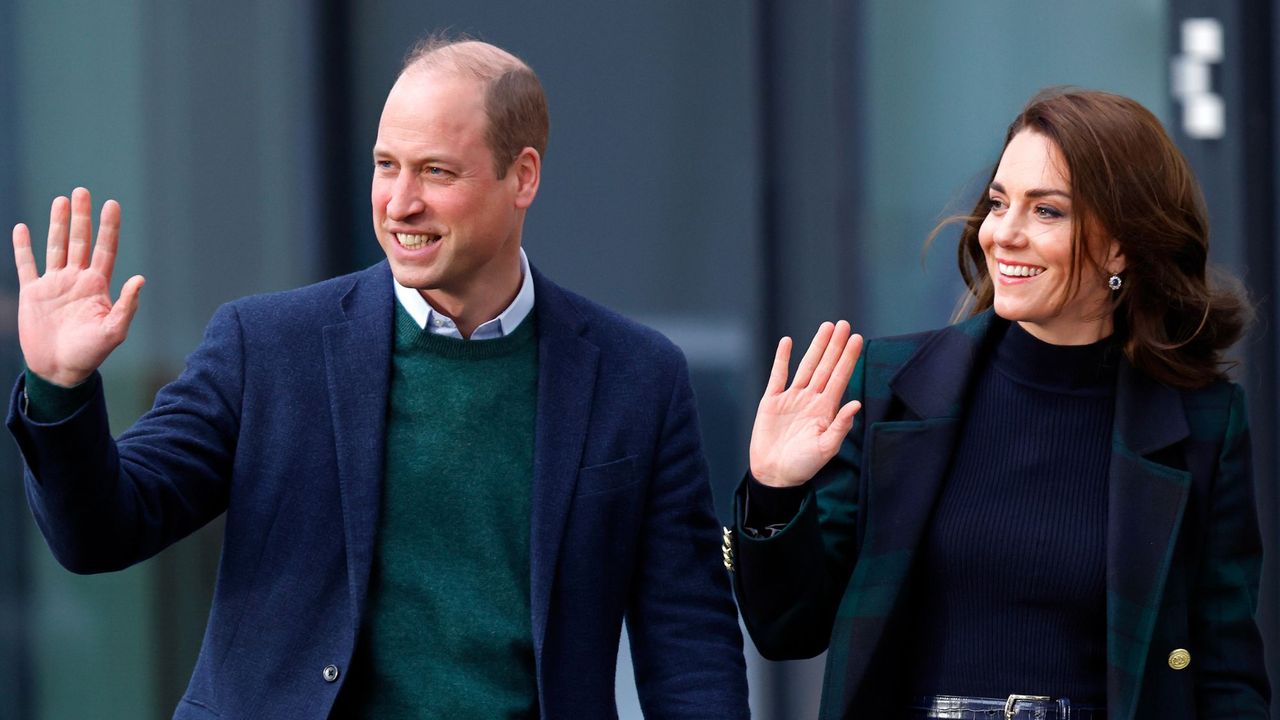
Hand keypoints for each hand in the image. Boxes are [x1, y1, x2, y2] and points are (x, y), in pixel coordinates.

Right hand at [12, 187, 144, 386]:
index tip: (112, 204)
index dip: (109, 227)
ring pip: (56, 247)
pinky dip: (23, 247)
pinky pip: (26, 265)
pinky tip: (23, 228)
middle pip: (80, 241)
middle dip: (82, 217)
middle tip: (82, 191)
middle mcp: (77, 280)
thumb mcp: (114, 331)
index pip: (105, 249)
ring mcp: (54, 284)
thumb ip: (127, 305)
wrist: (59, 370)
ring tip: (61, 200)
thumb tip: (140, 278)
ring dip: (57, 223)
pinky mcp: (32, 293)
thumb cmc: (90, 354)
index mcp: (98, 286)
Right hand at [749, 321, 862, 487]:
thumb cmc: (803, 466)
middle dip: (835, 345)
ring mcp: (792, 398)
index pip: (840, 377)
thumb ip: (841, 426)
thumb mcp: (826, 448)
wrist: (774, 474)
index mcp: (826, 409)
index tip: (857, 339)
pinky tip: (788, 343)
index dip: (848, 358)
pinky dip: (782, 359)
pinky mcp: (772, 401)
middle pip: (826, 366)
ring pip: (806, 366)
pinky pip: (778, 375)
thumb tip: (856, 404)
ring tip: (826, 327)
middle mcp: (811, 399)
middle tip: (844, 324)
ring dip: (816, 347)